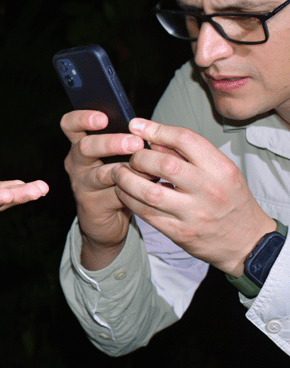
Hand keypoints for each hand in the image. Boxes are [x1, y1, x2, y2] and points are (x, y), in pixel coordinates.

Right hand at [61, 110, 145, 268]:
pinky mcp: (92, 205)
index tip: (104, 118)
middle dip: (111, 143)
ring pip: (102, 174)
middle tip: (135, 142)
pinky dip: (134, 189)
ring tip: (147, 167)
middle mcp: (77, 163)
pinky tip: (149, 186)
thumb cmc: (116, 178)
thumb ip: (125, 141)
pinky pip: (115, 195)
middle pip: (85, 147)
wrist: (108, 219)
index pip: (70, 125)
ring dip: (126, 169)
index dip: (82, 118)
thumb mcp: (116, 157)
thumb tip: (150, 130)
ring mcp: (82, 185)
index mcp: (80, 144)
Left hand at [116, 118, 275, 275]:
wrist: (247, 242)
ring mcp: (194, 213)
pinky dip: (129, 200)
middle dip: (139, 157)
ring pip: (149, 192)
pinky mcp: (179, 232)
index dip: (157, 129)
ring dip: (126, 180)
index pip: (185, 139)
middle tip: (131, 157)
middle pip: (164, 165)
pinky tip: (124, 192)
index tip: (136, 126)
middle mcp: (209, 189)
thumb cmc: (231, 201)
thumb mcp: (221, 172)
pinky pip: (146, 213)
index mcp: (221, 168)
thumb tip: (152, 138)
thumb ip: (189, 155)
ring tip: (119, 173)